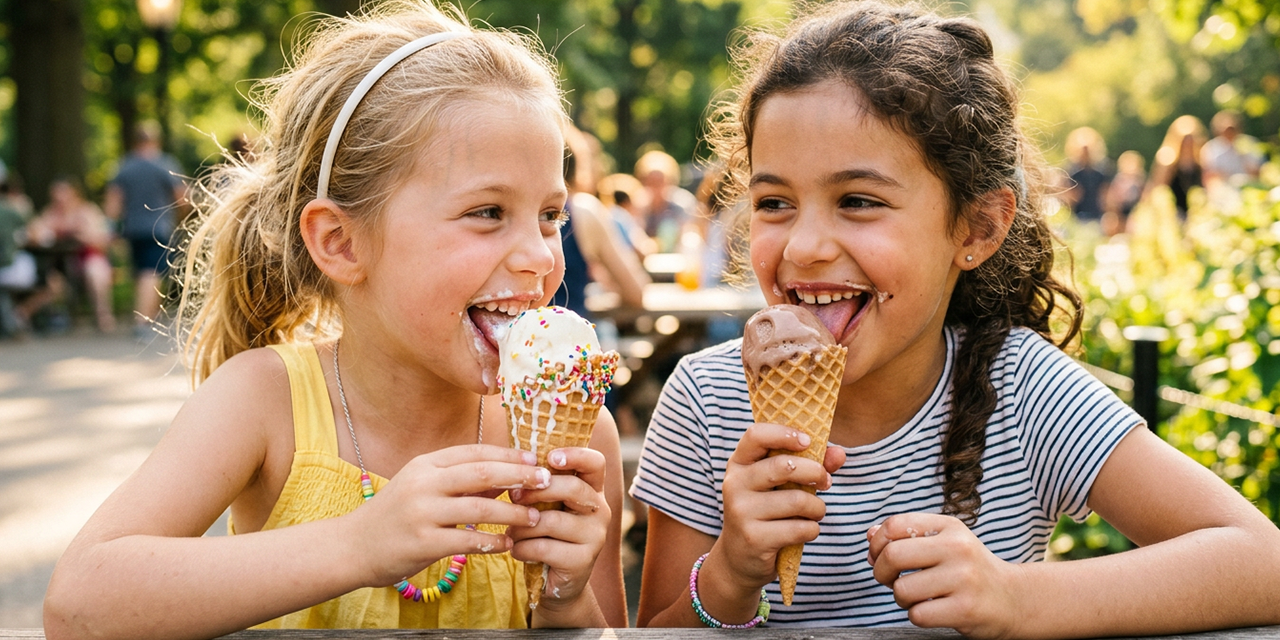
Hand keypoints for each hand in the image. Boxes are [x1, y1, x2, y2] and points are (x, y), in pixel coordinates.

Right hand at [346, 444, 550, 587]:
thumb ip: (460, 480)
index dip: (509, 455)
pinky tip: (509, 544)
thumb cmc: (395, 516)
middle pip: (482, 472)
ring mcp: (421, 513)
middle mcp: (423, 483)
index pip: (475, 452)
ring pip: (480, 507)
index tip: (536, 459)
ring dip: (513, 512)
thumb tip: (506, 475)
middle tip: (546, 481)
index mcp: (426, 464)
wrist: (351, 547)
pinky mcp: (422, 543)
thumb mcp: (423, 487)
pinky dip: (493, 542)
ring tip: (535, 517)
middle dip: (519, 475)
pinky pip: (468, 541)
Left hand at [507, 446, 609, 608]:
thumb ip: (539, 486)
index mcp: (592, 490)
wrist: (556, 583)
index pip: (595, 463)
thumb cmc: (546, 535)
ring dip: (522, 526)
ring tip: (511, 532)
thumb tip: (513, 466)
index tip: (550, 458)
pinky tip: (517, 551)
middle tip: (514, 497)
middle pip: (573, 488)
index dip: (576, 455)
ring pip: (552, 520)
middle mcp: (600, 510)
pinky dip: (522, 548)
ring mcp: (596, 536)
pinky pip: (544, 547)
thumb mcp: (546, 506)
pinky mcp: (584, 560)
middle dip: (536, 491)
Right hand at [716, 422, 841, 590]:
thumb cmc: (766, 512)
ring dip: (818, 507)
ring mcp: (742, 512)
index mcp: (739, 463)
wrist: (739, 557)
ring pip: (797, 500)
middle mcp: (735, 484)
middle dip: (815, 472)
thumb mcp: (780, 485)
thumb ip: (809, 464)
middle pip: (784, 466)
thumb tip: (839, 453)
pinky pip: (799, 528)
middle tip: (826, 481)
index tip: (808, 441)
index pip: (756, 435)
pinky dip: (812, 529)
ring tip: (816, 512)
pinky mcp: (754, 538)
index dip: (784, 433)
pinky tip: (805, 531)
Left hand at [866, 514, 1024, 638]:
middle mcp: (958, 548)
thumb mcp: (944, 542)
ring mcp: (963, 579)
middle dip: (881, 572)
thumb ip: (906, 535)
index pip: (895, 525)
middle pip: (893, 556)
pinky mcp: (965, 609)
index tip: (879, 556)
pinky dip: (917, 615)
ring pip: (902, 589)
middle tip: (889, 580)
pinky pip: (917, 614)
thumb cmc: (968, 570)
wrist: (1013, 599)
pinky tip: (933, 610)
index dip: (877, 544)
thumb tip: (870, 535)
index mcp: (950, 527)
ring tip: (918, 597)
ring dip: (901, 598)